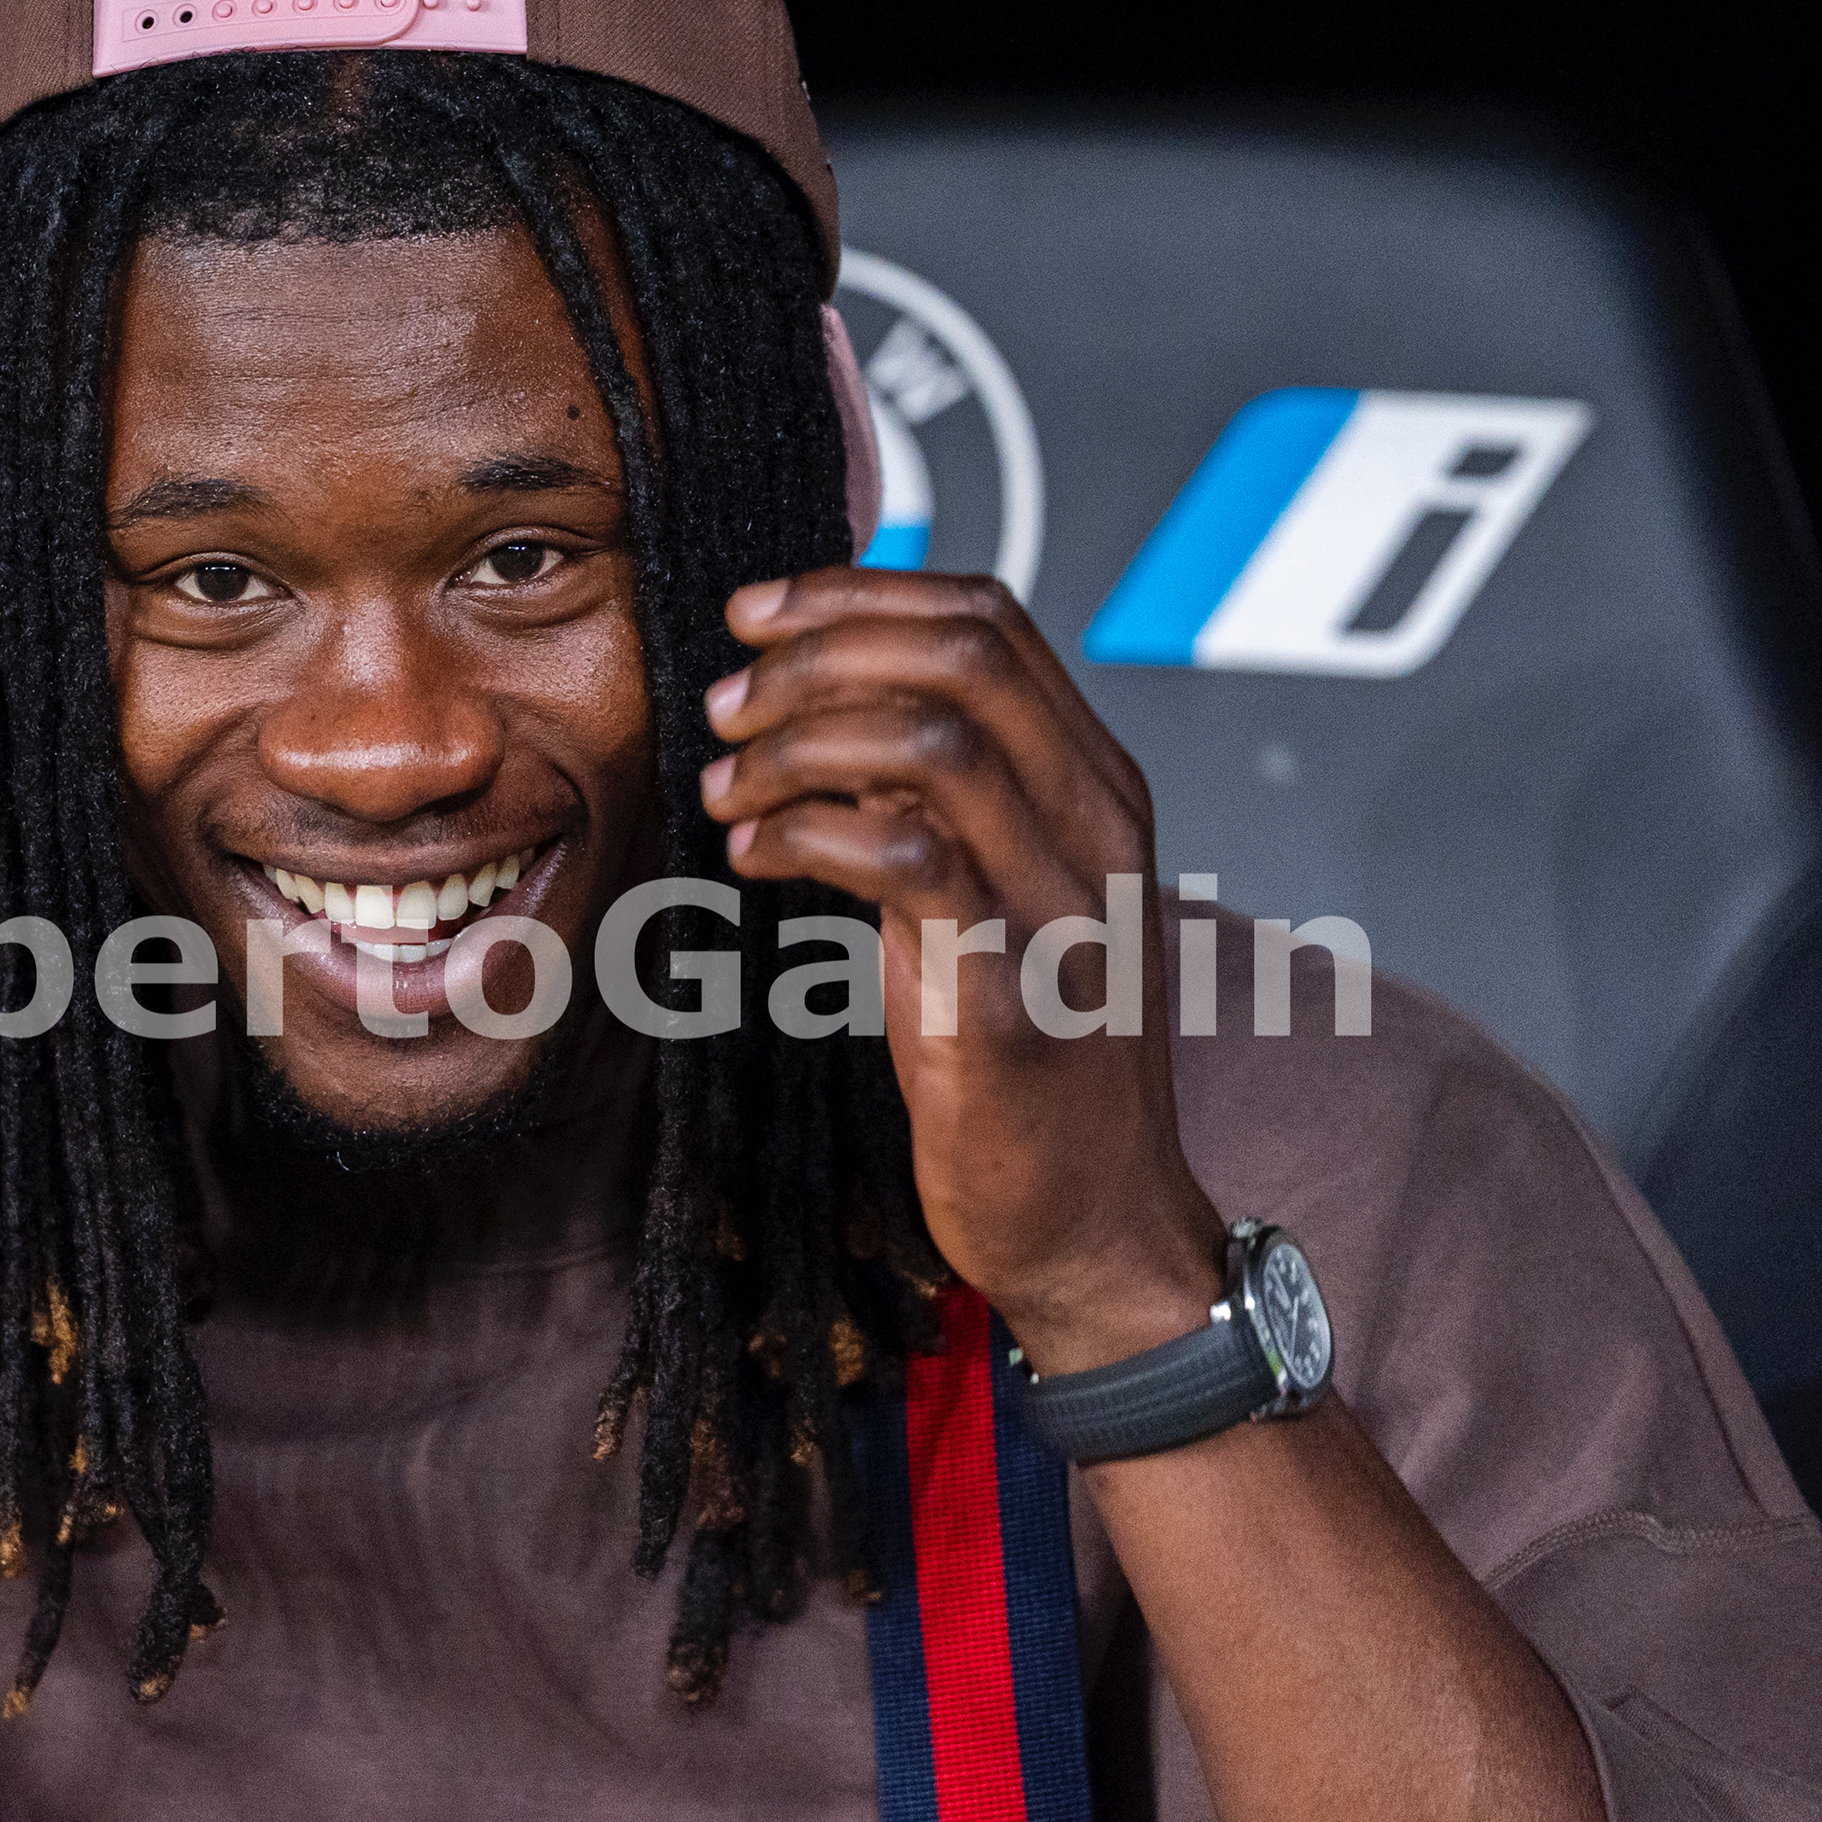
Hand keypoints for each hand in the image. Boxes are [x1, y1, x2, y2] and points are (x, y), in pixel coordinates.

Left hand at [703, 568, 1221, 1372]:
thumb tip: (820, 704)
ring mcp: (1064, 906)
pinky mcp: (1013, 993)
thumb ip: (936, 801)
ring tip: (726, 786)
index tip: (755, 617)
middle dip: (816, 650)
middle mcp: (1099, 828)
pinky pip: (904, 856)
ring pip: (931, 737)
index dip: (859, 593)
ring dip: (797, 740)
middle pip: (964, 651)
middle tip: (722, 698)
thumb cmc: (1025, 1067)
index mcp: (1099, 789)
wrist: (1098, 1228)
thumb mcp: (986, 900)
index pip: (991, 619)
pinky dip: (805, 831)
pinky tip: (751, 856)